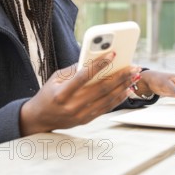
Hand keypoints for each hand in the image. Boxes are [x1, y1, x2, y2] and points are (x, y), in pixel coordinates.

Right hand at [20, 52, 141, 135]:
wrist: (40, 118)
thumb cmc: (48, 94)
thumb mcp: (56, 78)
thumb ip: (74, 69)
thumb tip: (95, 58)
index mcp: (62, 93)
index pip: (84, 77)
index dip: (99, 65)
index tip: (113, 54)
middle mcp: (72, 106)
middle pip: (101, 89)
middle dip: (120, 76)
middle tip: (133, 67)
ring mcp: (80, 115)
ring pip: (107, 99)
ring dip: (123, 86)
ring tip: (134, 76)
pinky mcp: (86, 120)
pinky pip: (106, 108)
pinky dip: (118, 98)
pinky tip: (127, 89)